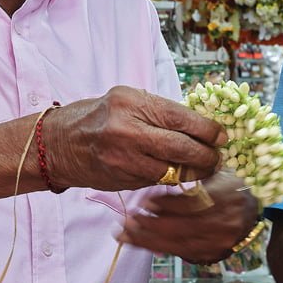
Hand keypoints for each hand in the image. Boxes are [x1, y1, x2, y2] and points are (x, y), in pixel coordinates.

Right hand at [44, 86, 224, 190]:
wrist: (61, 143)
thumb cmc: (101, 117)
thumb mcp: (128, 101)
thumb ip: (160, 111)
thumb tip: (201, 125)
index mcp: (131, 103)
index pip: (181, 118)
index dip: (207, 130)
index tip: (221, 137)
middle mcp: (126, 130)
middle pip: (181, 147)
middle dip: (206, 156)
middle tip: (217, 158)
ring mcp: (123, 158)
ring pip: (172, 171)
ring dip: (194, 172)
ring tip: (204, 169)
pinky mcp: (122, 178)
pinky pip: (157, 181)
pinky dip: (172, 179)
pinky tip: (180, 175)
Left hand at [117, 171, 258, 263]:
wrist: (254, 209)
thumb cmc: (229, 186)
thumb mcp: (213, 174)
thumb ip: (190, 179)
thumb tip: (156, 196)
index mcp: (224, 198)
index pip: (189, 205)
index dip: (165, 205)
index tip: (144, 203)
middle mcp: (223, 223)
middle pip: (180, 229)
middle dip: (149, 227)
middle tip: (126, 224)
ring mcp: (219, 242)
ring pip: (179, 245)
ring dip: (149, 241)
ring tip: (127, 236)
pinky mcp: (214, 254)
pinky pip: (184, 253)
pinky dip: (162, 248)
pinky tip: (144, 243)